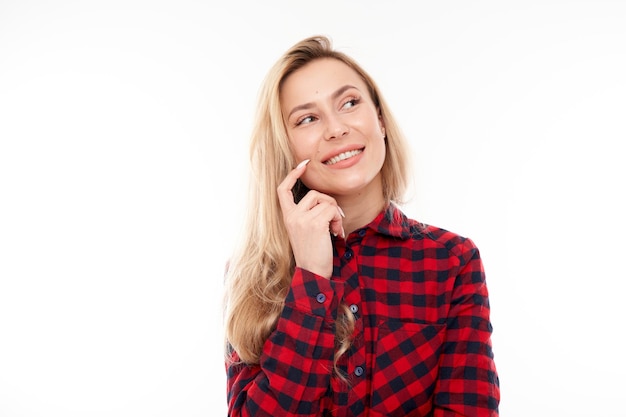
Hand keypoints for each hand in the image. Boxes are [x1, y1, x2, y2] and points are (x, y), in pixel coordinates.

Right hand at [277, 159, 343, 278]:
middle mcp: (291, 216)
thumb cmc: (313, 253)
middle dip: (329, 204)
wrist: (313, 272)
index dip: (292, 175)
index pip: (282, 190)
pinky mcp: (314, 223)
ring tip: (335, 230)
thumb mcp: (305, 230)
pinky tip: (336, 233)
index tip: (303, 165)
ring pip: (325, 201)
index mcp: (287, 217)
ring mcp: (301, 219)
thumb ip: (309, 214)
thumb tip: (325, 199)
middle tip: (334, 222)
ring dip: (335, 214)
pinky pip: (332, 210)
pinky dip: (339, 220)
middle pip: (314, 194)